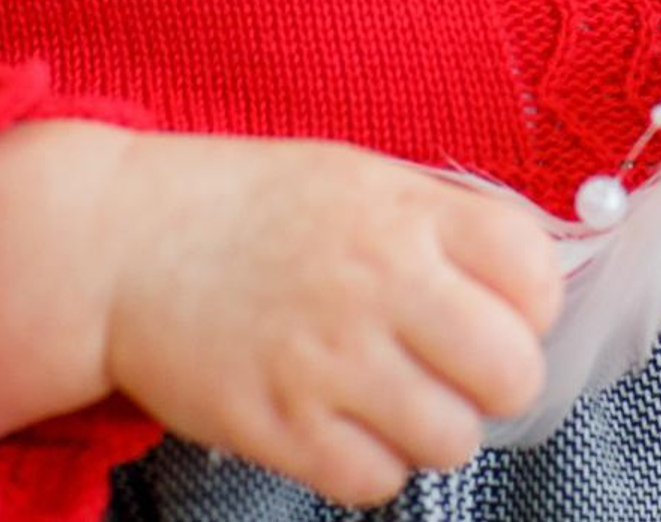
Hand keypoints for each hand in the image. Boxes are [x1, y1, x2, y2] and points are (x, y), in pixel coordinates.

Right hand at [101, 136, 560, 505]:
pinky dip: (372, 464)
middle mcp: (376, 284)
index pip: (535, 271)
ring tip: (396, 395)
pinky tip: (344, 421)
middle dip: (500, 379)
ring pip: (453, 440)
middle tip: (462, 368)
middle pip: (512, 370)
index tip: (507, 308)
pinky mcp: (279, 428)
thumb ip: (441, 223)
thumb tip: (529, 280)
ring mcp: (327, 361)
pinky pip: (376, 482)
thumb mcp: (359, 178)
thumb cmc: (250, 207)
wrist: (125, 245)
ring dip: (436, 427)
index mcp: (404, 212)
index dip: (533, 302)